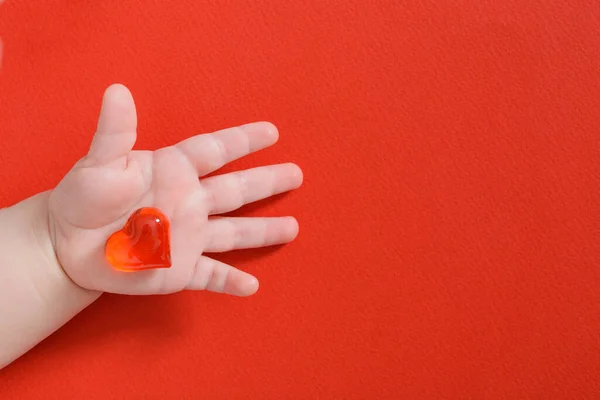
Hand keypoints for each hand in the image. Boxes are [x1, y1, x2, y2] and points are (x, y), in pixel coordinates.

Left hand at [48, 84, 302, 295]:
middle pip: (235, 190)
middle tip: (297, 174)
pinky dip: (231, 282)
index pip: (215, 151)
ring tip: (293, 228)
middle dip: (267, 181)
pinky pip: (210, 275)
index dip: (243, 141)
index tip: (272, 132)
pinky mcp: (177, 270)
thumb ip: (115, 133)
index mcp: (174, 172)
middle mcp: (189, 202)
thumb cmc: (83, 198)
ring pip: (233, 233)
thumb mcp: (98, 164)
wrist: (67, 246)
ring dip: (262, 232)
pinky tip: (252, 286)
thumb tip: (117, 90)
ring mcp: (187, 237)